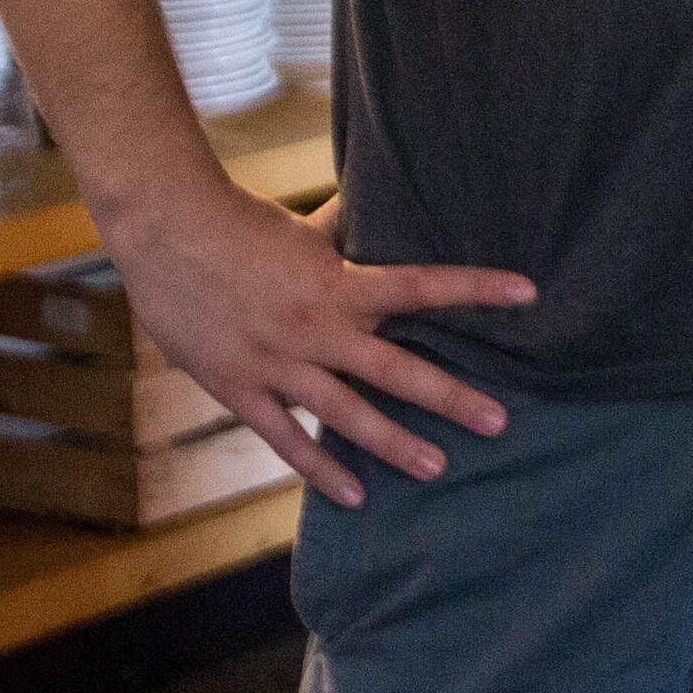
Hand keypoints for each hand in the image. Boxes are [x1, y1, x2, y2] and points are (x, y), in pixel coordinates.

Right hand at [105, 184, 530, 507]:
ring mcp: (278, 363)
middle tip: (499, 422)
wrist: (164, 230)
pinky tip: (355, 496)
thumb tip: (384, 196)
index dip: (476, 288)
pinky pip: (286, 439)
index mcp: (339, 283)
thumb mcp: (305, 226)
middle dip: (451, 397)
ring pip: (348, 413)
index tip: (528, 293)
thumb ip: (348, 228)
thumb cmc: (239, 223)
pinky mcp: (239, 388)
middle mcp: (316, 327)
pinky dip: (320, 469)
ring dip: (395, 443)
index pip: (422, 285)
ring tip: (439, 468)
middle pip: (396, 369)